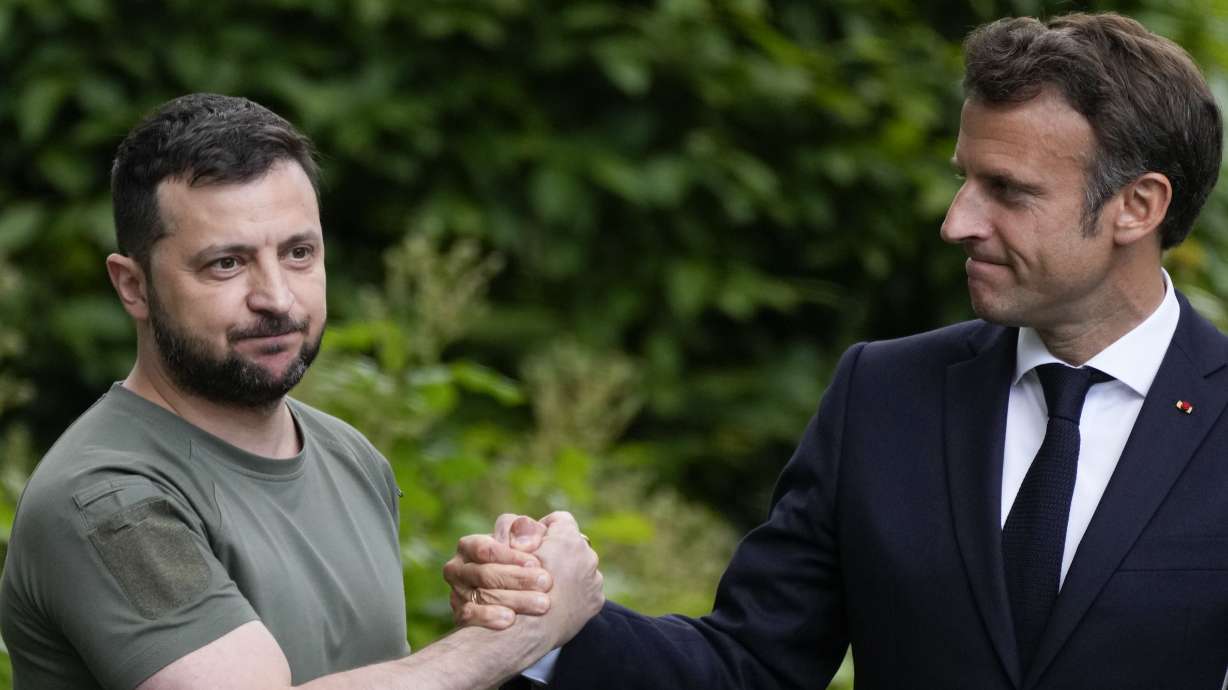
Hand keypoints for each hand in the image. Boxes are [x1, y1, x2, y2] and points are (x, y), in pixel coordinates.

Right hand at [444, 514, 550, 628]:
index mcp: (469, 546)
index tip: (536, 562)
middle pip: (484, 573)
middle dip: (517, 578)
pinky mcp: (460, 617)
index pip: (485, 548)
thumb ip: (528, 531)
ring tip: (541, 604)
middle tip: (546, 583)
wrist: (523, 597)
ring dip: (514, 599)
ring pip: (481, 596)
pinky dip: (489, 617)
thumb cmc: (524, 560)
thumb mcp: (528, 540)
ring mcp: (457, 593)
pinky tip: (511, 619)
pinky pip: (470, 617)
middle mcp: (457, 569)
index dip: (511, 555)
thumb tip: (524, 542)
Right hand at [523, 511, 604, 647]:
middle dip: (560, 552)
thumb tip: (528, 523)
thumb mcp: (511, 552)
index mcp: (568, 538)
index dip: (545, 527)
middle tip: (539, 567)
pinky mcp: (596, 600)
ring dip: (569, 574)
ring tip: (547, 587)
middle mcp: (587, 555)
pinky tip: (557, 602)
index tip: (534, 541)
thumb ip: (522, 533)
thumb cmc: (515, 588)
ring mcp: (594, 579)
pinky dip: (575, 594)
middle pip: (573, 545)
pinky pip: (587, 590)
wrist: (529, 628)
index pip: (560, 519)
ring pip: (582, 568)